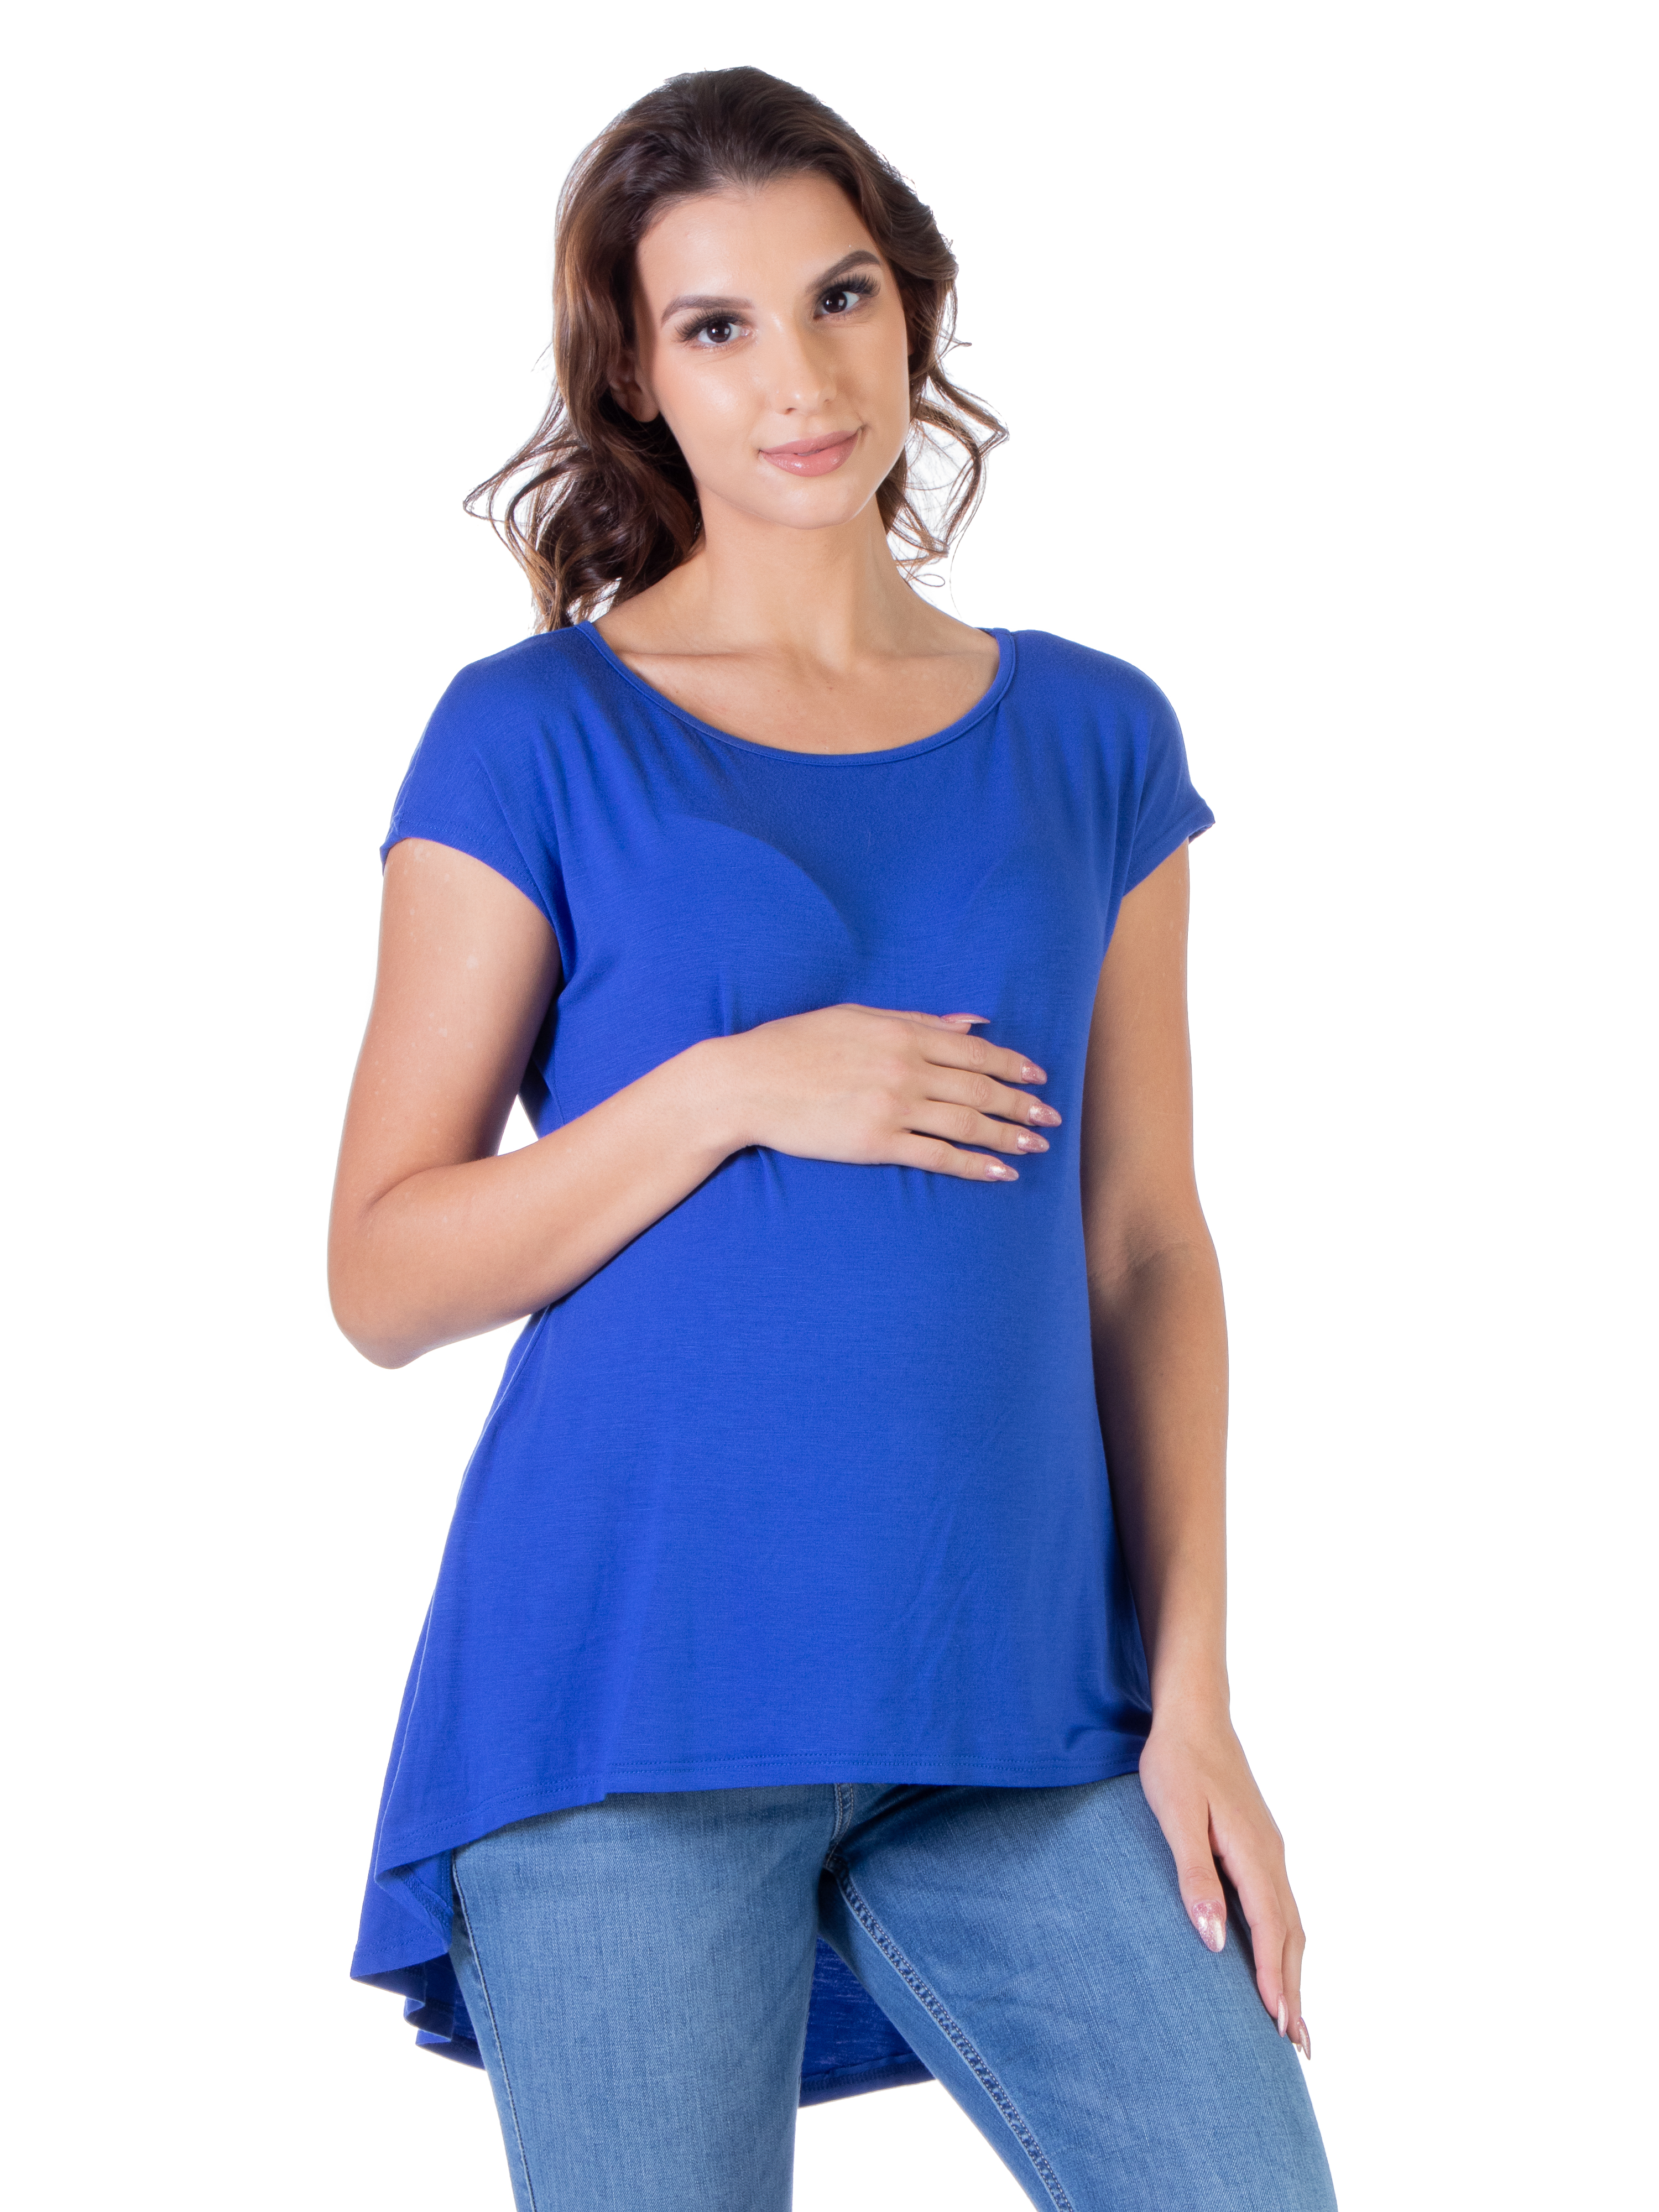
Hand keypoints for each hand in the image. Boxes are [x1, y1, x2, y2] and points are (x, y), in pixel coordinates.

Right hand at [713, 1005, 1059, 1178]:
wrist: (746, 1083)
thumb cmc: (795, 1045)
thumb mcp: (858, 1017)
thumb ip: (918, 1021)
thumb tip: (971, 1023)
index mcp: (901, 1033)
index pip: (974, 1050)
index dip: (1012, 1064)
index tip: (1039, 1076)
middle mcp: (905, 1069)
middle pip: (980, 1087)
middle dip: (1021, 1103)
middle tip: (1051, 1118)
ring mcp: (892, 1107)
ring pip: (967, 1122)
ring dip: (1008, 1135)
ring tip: (1036, 1146)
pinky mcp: (875, 1143)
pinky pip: (937, 1156)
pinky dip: (973, 1164)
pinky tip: (1001, 1173)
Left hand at [1138, 1705, 1311, 2059]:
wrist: (1193, 1711)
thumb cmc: (1176, 1761)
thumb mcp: (1175, 1815)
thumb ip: (1194, 1876)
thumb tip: (1214, 1941)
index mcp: (1252, 1854)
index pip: (1271, 1931)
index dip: (1275, 1982)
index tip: (1281, 2029)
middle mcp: (1270, 1856)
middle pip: (1291, 1934)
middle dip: (1294, 1989)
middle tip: (1300, 2044)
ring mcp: (1269, 1849)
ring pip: (1291, 1921)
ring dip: (1293, 1969)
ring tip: (1293, 2016)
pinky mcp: (1259, 1843)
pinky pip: (1281, 1904)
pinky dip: (1285, 1941)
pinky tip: (1276, 1956)